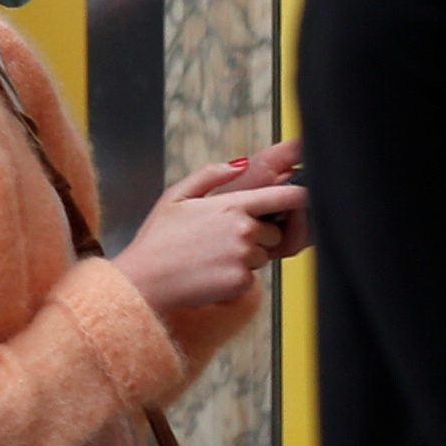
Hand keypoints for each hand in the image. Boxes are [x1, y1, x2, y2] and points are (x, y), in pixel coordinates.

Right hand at [110, 159, 308, 316]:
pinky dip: (237, 276)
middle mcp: (244, 230)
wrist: (144, 281)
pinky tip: (211, 273)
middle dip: (257, 235)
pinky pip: (252, 277)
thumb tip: (240, 163)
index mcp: (231, 205)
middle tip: (221, 240)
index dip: (298, 197)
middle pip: (273, 231)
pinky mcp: (242, 281)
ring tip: (213, 257)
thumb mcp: (175, 196)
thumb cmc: (157, 240)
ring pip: (263, 255)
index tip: (302, 198)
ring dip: (247, 256)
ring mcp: (244, 257)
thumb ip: (210, 174)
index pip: (285, 197)